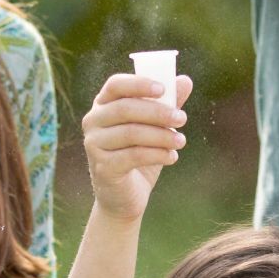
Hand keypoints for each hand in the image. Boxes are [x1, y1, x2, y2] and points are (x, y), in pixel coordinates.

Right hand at [83, 72, 191, 220]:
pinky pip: (133, 155)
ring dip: (161, 136)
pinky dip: (157, 155)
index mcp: (103, 104)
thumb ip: (167, 104)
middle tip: (182, 118)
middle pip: (125, 108)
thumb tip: (185, 80)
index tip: (163, 89)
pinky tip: (172, 157)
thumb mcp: (155, 128)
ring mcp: (94, 144)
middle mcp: (93, 121)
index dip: (139, 84)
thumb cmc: (139, 155)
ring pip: (131, 133)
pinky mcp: (102, 167)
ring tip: (181, 141)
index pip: (116, 85)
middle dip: (158, 112)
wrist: (125, 196)